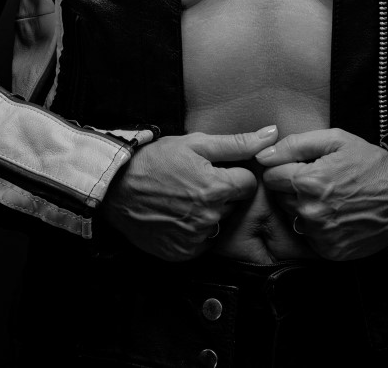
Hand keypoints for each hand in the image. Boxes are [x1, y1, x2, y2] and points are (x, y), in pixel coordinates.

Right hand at [100, 125, 277, 260]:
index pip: (248, 184)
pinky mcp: (182, 253)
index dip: (234, 174)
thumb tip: (271, 135)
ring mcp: (195, 238)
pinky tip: (178, 215)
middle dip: (222, 192)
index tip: (216, 170)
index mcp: (216, 188)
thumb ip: (237, 143)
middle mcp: (209, 217)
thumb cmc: (155, 161)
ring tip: (184, 197)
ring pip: (218, 223)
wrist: (116, 188)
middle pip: (233, 204)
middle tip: (196, 181)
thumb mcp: (195, 143)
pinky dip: (195, 230)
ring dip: (209, 212)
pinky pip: (202, 242)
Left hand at [256, 128, 387, 260]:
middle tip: (320, 180)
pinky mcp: (330, 251)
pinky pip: (309, 237)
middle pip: (280, 198)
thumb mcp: (336, 140)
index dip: (283, 168)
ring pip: (293, 218)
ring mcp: (320, 235)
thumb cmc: (372, 165)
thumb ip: (295, 144)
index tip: (300, 167)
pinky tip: (337, 214)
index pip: (270, 176)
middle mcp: (310, 211)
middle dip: (293, 187)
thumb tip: (264, 154)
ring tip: (330, 197)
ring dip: (304, 207)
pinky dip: (318, 227)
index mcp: (308, 181)